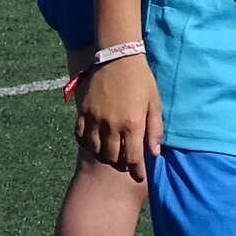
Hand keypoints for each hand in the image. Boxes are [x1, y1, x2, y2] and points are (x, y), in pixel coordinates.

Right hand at [74, 54, 162, 181]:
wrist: (117, 58)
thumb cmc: (141, 80)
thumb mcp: (154, 103)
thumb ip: (155, 129)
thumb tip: (154, 153)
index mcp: (133, 123)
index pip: (134, 158)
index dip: (136, 171)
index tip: (138, 176)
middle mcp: (112, 124)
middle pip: (113, 157)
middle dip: (121, 165)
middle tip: (125, 164)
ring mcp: (95, 119)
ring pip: (96, 150)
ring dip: (104, 156)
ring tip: (110, 154)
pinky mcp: (84, 112)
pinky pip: (81, 136)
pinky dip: (86, 144)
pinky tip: (93, 143)